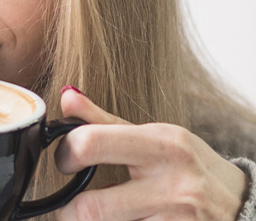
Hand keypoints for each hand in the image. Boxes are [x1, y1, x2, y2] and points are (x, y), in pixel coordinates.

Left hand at [55, 87, 248, 220]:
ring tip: (96, 215)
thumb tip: (66, 95)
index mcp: (162, 145)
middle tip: (70, 204)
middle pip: (90, 208)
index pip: (91, 143)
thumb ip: (104, 121)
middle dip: (69, 210)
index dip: (66, 154)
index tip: (66, 160)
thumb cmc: (189, 165)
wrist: (240, 205)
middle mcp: (171, 185)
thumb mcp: (154, 136)